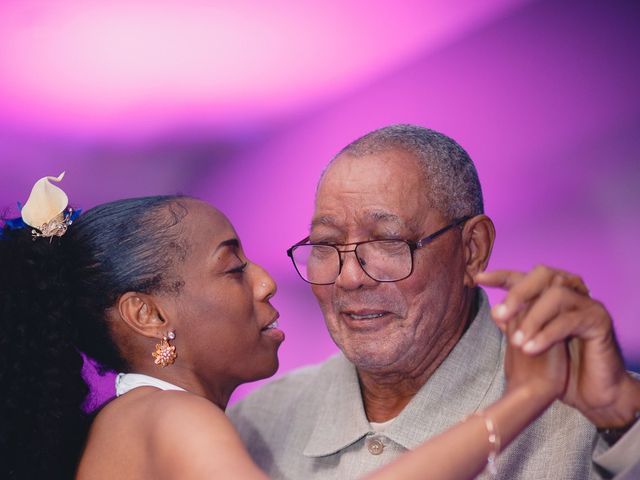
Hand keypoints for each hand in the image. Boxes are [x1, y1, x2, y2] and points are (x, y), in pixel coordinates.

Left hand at [476, 265, 639, 427]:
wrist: (591, 393)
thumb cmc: (561, 367)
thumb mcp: (531, 343)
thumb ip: (516, 326)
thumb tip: (495, 310)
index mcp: (551, 295)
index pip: (524, 276)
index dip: (500, 275)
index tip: (478, 279)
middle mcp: (572, 292)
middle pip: (543, 275)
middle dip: (518, 292)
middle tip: (500, 315)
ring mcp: (587, 303)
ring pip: (557, 295)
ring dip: (532, 318)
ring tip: (517, 343)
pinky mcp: (600, 320)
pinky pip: (570, 320)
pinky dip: (547, 334)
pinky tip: (531, 349)